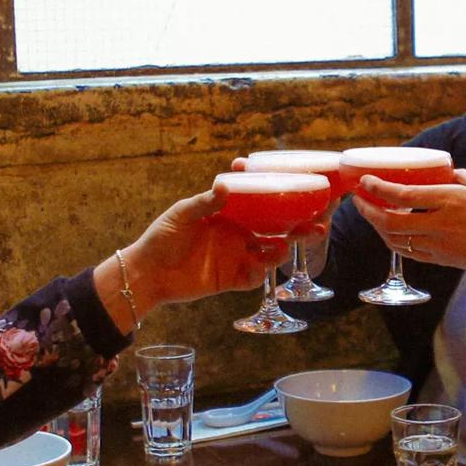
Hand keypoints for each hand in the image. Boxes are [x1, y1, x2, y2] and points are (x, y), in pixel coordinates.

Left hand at [94, 180, 292, 332]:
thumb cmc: (162, 237)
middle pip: (276, 232)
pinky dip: (259, 275)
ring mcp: (236, 258)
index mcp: (231, 215)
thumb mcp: (182, 215)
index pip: (263, 206)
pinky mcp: (230, 279)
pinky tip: (258, 269)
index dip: (284, 202)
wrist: (148, 272)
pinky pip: (253, 278)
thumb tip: (224, 185)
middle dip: (298, 229)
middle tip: (317, 225)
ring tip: (283, 248)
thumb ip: (204, 203)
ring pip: (269, 255)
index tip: (305, 194)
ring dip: (280, 252)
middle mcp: (238, 235)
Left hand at [350, 167, 465, 294]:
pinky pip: (409, 252)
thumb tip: (439, 171)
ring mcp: (441, 245)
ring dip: (377, 227)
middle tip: (358, 200)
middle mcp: (442, 223)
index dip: (378, 189)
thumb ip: (456, 178)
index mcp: (452, 200)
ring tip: (371, 214)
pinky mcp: (443, 260)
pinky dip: (395, 241)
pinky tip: (390, 231)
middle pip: (390, 221)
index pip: (403, 194)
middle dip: (367, 211)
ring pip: (396, 240)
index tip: (364, 181)